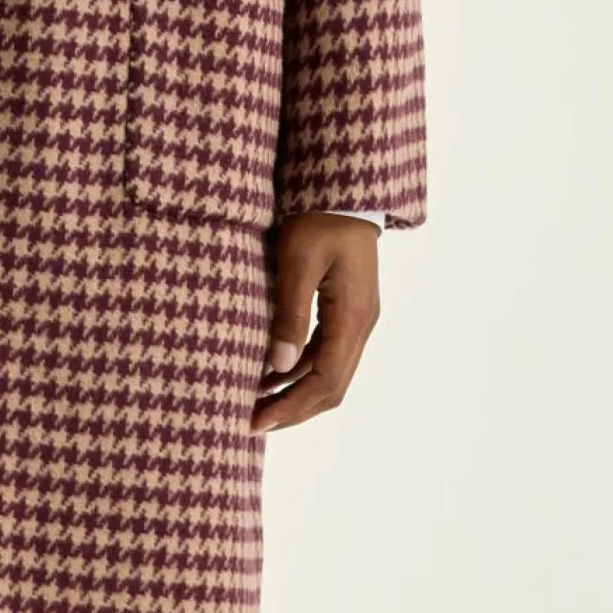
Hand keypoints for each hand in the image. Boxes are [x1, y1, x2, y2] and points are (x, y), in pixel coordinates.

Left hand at [250, 212, 379, 434]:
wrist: (344, 189)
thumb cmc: (319, 218)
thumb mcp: (298, 261)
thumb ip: (290, 314)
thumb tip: (278, 366)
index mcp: (353, 317)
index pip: (325, 382)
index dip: (292, 407)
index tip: (257, 421)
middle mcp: (360, 325)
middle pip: (331, 386)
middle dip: (293, 409)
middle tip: (252, 423)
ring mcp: (355, 318)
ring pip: (328, 372)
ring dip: (294, 392)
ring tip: (254, 403)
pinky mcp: (344, 308)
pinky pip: (324, 352)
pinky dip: (297, 369)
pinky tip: (269, 372)